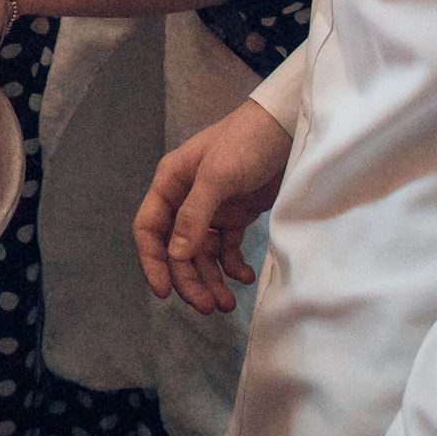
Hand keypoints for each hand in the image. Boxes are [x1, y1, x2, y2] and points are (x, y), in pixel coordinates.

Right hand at [133, 97, 292, 314]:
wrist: (286, 129)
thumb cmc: (245, 142)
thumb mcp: (218, 175)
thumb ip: (195, 214)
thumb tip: (176, 256)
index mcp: (170, 184)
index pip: (149, 229)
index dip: (153, 262)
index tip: (164, 292)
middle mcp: (185, 200)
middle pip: (177, 250)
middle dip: (189, 279)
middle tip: (208, 307)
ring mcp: (211, 210)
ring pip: (201, 255)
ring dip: (211, 279)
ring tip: (227, 303)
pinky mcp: (235, 216)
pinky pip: (226, 250)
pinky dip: (232, 266)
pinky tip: (244, 277)